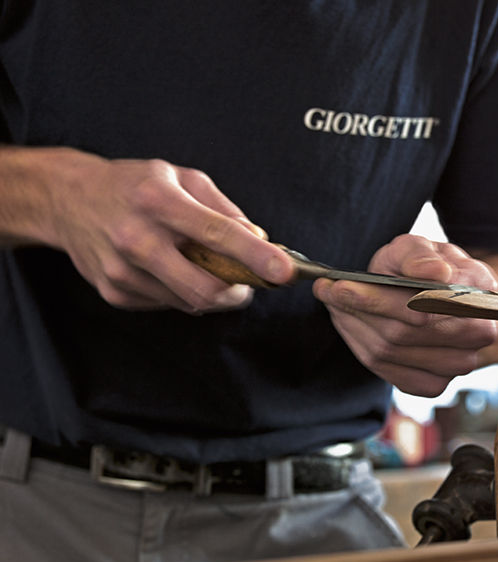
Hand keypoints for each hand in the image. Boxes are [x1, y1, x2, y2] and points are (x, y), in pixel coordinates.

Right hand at [17, 148, 294, 312]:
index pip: (217, 234)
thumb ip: (224, 208)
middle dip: (239, 292)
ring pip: (189, 302)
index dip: (257, 256)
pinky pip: (168, 304)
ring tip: (204, 267)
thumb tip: (260, 239)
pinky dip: (182, 292)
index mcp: (158, 201)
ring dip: (212, 292)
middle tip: (249, 283)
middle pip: (204, 288)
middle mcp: (137, 238)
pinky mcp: (114, 292)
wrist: (67, 199)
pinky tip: (171, 269)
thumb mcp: (180, 177)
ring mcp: (122, 271)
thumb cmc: (133, 185)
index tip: (285, 271)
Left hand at [313, 234, 497, 396]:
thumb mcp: (422, 247)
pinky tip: (352, 323)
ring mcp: (454, 368)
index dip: (375, 299)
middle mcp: (473, 342)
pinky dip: (360, 344)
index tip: (338, 285)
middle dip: (356, 310)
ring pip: (386, 353)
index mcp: (477, 303)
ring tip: (337, 302)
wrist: (447, 296)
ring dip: (353, 326)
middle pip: (397, 335)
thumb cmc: (433, 268)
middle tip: (327, 290)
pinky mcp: (431, 385)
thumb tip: (433, 271)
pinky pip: (384, 369)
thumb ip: (421, 255)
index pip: (419, 309)